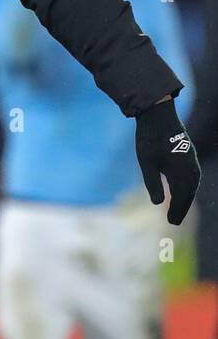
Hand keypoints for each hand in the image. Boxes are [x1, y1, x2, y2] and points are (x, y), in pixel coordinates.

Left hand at [135, 98, 201, 224]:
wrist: (159, 115)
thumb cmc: (149, 138)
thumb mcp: (146, 162)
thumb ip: (152, 183)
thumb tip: (157, 204)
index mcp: (181, 171)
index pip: (180, 197)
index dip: (176, 210)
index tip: (170, 223)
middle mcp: (191, 168)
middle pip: (188, 193)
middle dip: (181, 208)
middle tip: (173, 222)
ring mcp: (192, 161)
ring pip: (192, 185)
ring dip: (185, 198)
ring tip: (177, 210)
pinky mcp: (190, 156)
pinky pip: (192, 177)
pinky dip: (188, 188)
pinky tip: (182, 191)